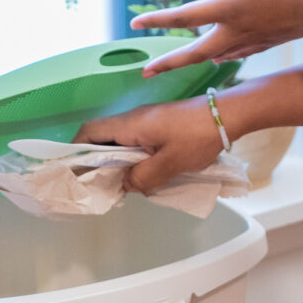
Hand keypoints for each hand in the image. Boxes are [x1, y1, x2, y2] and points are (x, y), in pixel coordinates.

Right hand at [73, 98, 226, 193]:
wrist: (228, 116)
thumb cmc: (198, 138)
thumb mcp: (169, 165)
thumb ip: (142, 178)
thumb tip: (124, 186)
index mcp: (129, 124)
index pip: (89, 132)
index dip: (76, 151)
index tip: (75, 173)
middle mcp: (133, 118)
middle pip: (101, 137)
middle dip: (96, 160)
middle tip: (97, 185)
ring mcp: (147, 119)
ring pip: (119, 140)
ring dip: (116, 160)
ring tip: (119, 184)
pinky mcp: (160, 124)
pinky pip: (135, 140)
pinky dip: (132, 156)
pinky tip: (141, 173)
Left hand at [131, 0, 302, 74]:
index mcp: (228, 10)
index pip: (184, 16)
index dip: (157, 18)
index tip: (133, 22)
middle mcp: (236, 30)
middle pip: (195, 52)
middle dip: (169, 62)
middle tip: (147, 72)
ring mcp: (254, 38)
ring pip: (218, 55)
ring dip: (197, 60)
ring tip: (184, 61)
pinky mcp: (271, 40)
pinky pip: (240, 51)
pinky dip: (227, 54)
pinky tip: (228, 54)